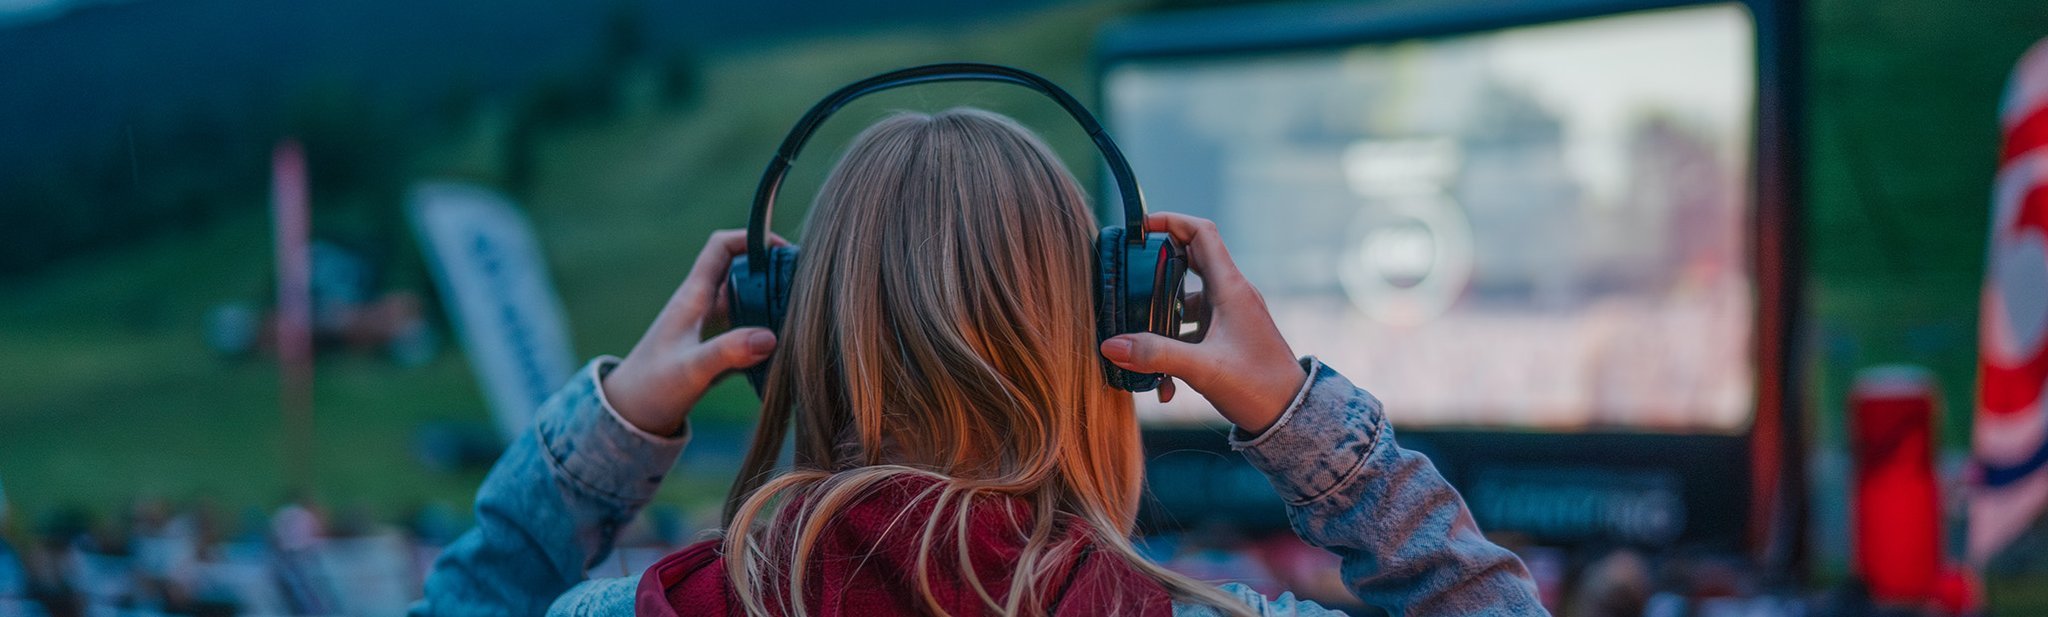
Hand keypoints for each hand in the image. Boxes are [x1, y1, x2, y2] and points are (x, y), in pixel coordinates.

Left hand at [602, 229, 784, 435]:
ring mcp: (709, 327)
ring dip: (773, 305)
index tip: (784, 251)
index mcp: (693, 297)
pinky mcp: (715, 349)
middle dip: (773, 273)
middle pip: (743, 271)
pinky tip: (785, 352)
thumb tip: (769, 338)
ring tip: (803, 319)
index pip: (721, 248)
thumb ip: (727, 353)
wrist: (629, 415)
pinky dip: (767, 335)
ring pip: (748, 301)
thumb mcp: (691, 371)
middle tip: (804, 290)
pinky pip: (748, 330)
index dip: (752, 239)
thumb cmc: (651, 388)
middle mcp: (702, 306)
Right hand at [1099, 213, 1305, 433]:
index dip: (1171, 221)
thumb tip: (1111, 345)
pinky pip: (1194, 330)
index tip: (1141, 228)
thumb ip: (1155, 354)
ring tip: (1142, 351)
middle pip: (1189, 262)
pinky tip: (1166, 385)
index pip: (1202, 233)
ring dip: (1162, 323)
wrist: (1291, 415)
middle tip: (1128, 282)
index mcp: (1231, 289)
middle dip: (1155, 272)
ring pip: (1186, 302)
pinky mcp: (1229, 336)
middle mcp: (1232, 295)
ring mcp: (1231, 315)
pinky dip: (1175, 347)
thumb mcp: (1203, 370)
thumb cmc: (1259, 387)